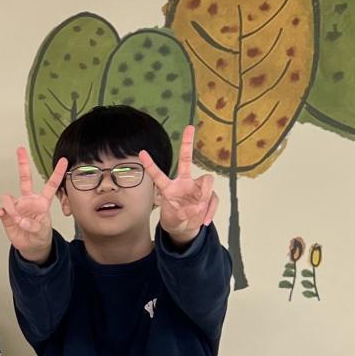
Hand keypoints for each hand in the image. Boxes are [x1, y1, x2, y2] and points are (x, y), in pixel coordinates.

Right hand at [0, 149, 66, 263]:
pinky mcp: (7, 214)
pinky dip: (2, 212)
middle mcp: (28, 200)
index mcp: (41, 202)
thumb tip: (20, 220)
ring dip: (12, 209)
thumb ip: (33, 226)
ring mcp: (17, 206)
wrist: (31, 246)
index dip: (57, 172)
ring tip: (16, 220)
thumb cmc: (40, 235)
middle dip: (23, 163)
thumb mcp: (42, 232)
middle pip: (25, 178)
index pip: (51, 185)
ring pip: (8, 198)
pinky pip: (1, 208)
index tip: (64, 160)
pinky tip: (2, 215)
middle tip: (20, 149)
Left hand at [138, 124, 218, 244]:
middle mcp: (183, 183)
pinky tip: (204, 220)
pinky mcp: (208, 195)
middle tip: (189, 128)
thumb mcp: (173, 220)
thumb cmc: (176, 218)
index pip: (158, 175)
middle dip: (187, 143)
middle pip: (186, 160)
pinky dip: (210, 210)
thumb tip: (197, 207)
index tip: (142, 152)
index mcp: (169, 188)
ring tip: (198, 212)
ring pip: (206, 181)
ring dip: (205, 197)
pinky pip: (213, 199)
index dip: (150, 165)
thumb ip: (182, 214)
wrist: (186, 227)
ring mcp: (197, 187)